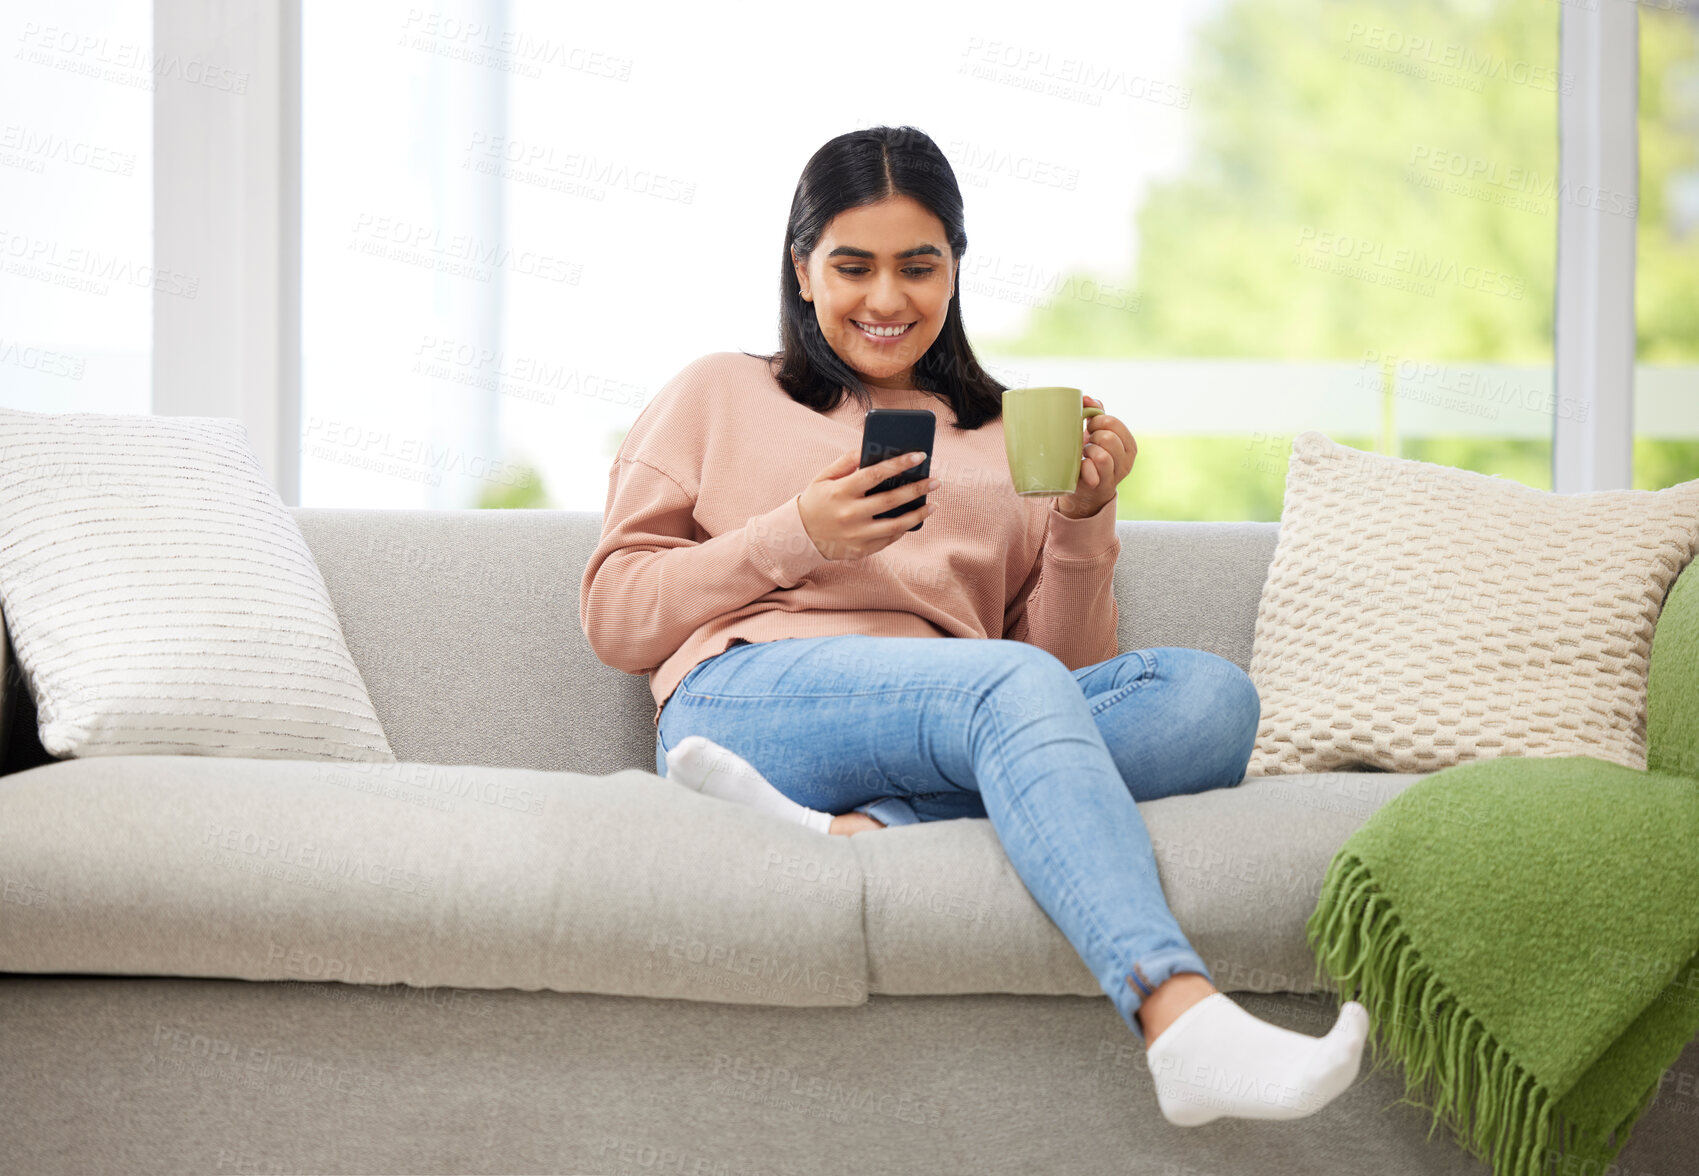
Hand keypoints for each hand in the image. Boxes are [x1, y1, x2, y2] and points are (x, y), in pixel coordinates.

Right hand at [797, 448, 934, 560]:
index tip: (919, 456)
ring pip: (896, 525)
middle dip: (917, 489)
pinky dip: (904, 528)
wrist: (800, 536)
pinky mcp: (861, 550)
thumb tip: (869, 449)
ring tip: (934, 504)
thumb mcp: (823, 477)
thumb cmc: (816, 501)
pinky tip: (915, 517)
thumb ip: (846, 462)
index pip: (875, 474)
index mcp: (841, 492)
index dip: (899, 464)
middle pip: (891, 500)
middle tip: (935, 480)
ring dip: (918, 513)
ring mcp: (857, 535)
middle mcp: (850, 514)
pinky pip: (889, 539)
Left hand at [1054, 396, 1135, 519]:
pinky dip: (1083, 467)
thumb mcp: (1098, 433)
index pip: (1114, 423)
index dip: (1097, 421)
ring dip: (1087, 452)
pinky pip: (1091, 472)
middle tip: (1087, 443)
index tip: (1091, 427)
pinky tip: (1082, 468)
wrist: (1086, 489)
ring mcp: (1114, 476)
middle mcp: (1127, 462)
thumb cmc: (1092, 455)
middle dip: (1092, 437)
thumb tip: (1087, 398)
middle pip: (1108, 438)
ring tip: (1085, 456)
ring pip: (1101, 455)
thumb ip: (1096, 413)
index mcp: (1129, 445)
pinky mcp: (1099, 487)